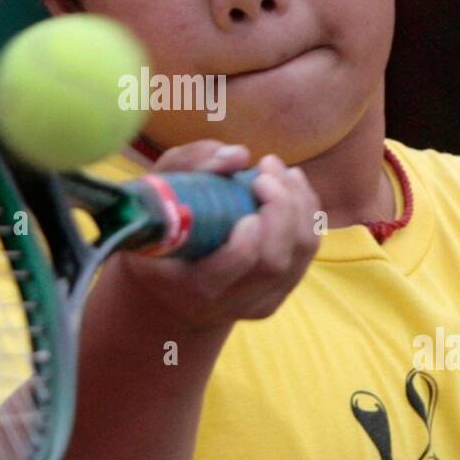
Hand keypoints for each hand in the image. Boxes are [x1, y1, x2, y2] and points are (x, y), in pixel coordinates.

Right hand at [107, 139, 320, 332]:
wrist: (168, 294)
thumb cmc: (156, 234)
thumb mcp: (152, 197)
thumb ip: (187, 168)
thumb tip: (238, 155)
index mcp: (192, 287)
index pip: (232, 269)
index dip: (247, 238)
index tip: (248, 194)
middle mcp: (230, 303)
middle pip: (274, 261)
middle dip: (281, 207)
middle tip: (266, 167)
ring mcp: (260, 302)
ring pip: (299, 254)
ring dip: (298, 203)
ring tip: (280, 170)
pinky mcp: (280, 292)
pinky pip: (307, 250)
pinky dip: (307, 211)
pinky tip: (292, 184)